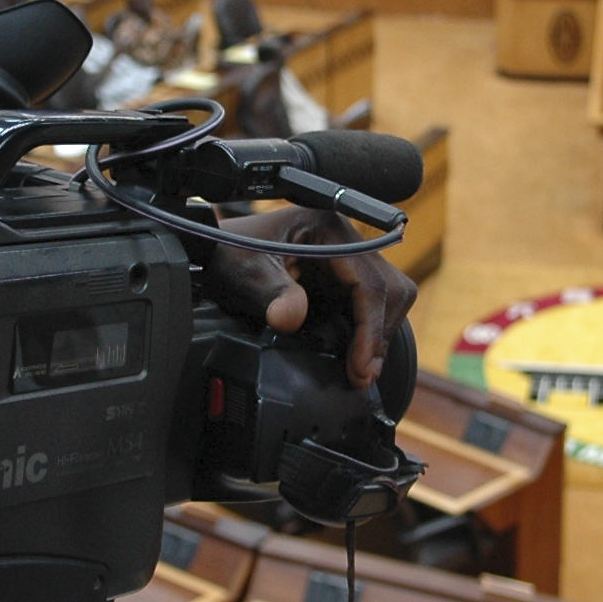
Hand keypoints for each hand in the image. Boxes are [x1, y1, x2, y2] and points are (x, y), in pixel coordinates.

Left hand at [204, 205, 417, 389]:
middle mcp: (345, 237)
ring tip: (359, 369)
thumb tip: (290, 318)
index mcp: (328, 226)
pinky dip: (366, 329)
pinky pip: (368, 302)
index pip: (370, 282)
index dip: (370, 328)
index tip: (361, 366)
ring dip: (377, 332)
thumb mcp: (244, 271)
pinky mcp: (340, 274)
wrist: (213, 249)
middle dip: (380, 333)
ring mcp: (346, 255)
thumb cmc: (226, 253)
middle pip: (389, 288)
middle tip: (362, 374)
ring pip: (386, 296)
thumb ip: (270, 293)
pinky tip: (352, 354)